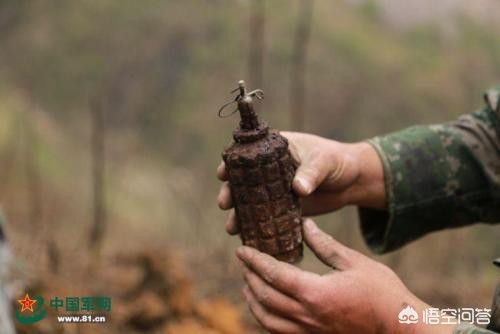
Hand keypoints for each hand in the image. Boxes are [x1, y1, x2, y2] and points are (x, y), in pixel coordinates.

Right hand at [217, 132, 384, 233]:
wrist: (351, 181)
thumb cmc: (337, 162)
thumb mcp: (324, 162)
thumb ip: (311, 173)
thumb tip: (298, 188)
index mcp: (275, 149)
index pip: (248, 154)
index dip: (232, 163)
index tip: (223, 173)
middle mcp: (268, 170)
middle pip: (242, 180)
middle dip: (230, 192)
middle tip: (224, 203)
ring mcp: (273, 190)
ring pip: (249, 201)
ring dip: (238, 214)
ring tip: (231, 228)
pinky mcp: (281, 208)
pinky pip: (264, 217)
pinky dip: (255, 227)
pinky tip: (248, 238)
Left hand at [236, 219, 455, 333]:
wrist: (402, 330)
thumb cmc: (383, 294)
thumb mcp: (355, 263)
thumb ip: (325, 245)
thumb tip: (304, 225)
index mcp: (315, 293)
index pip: (274, 274)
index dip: (254, 261)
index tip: (242, 249)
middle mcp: (307, 316)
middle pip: (265, 297)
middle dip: (249, 277)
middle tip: (244, 262)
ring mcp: (310, 332)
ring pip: (267, 320)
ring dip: (253, 301)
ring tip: (248, 285)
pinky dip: (266, 320)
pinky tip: (266, 310)